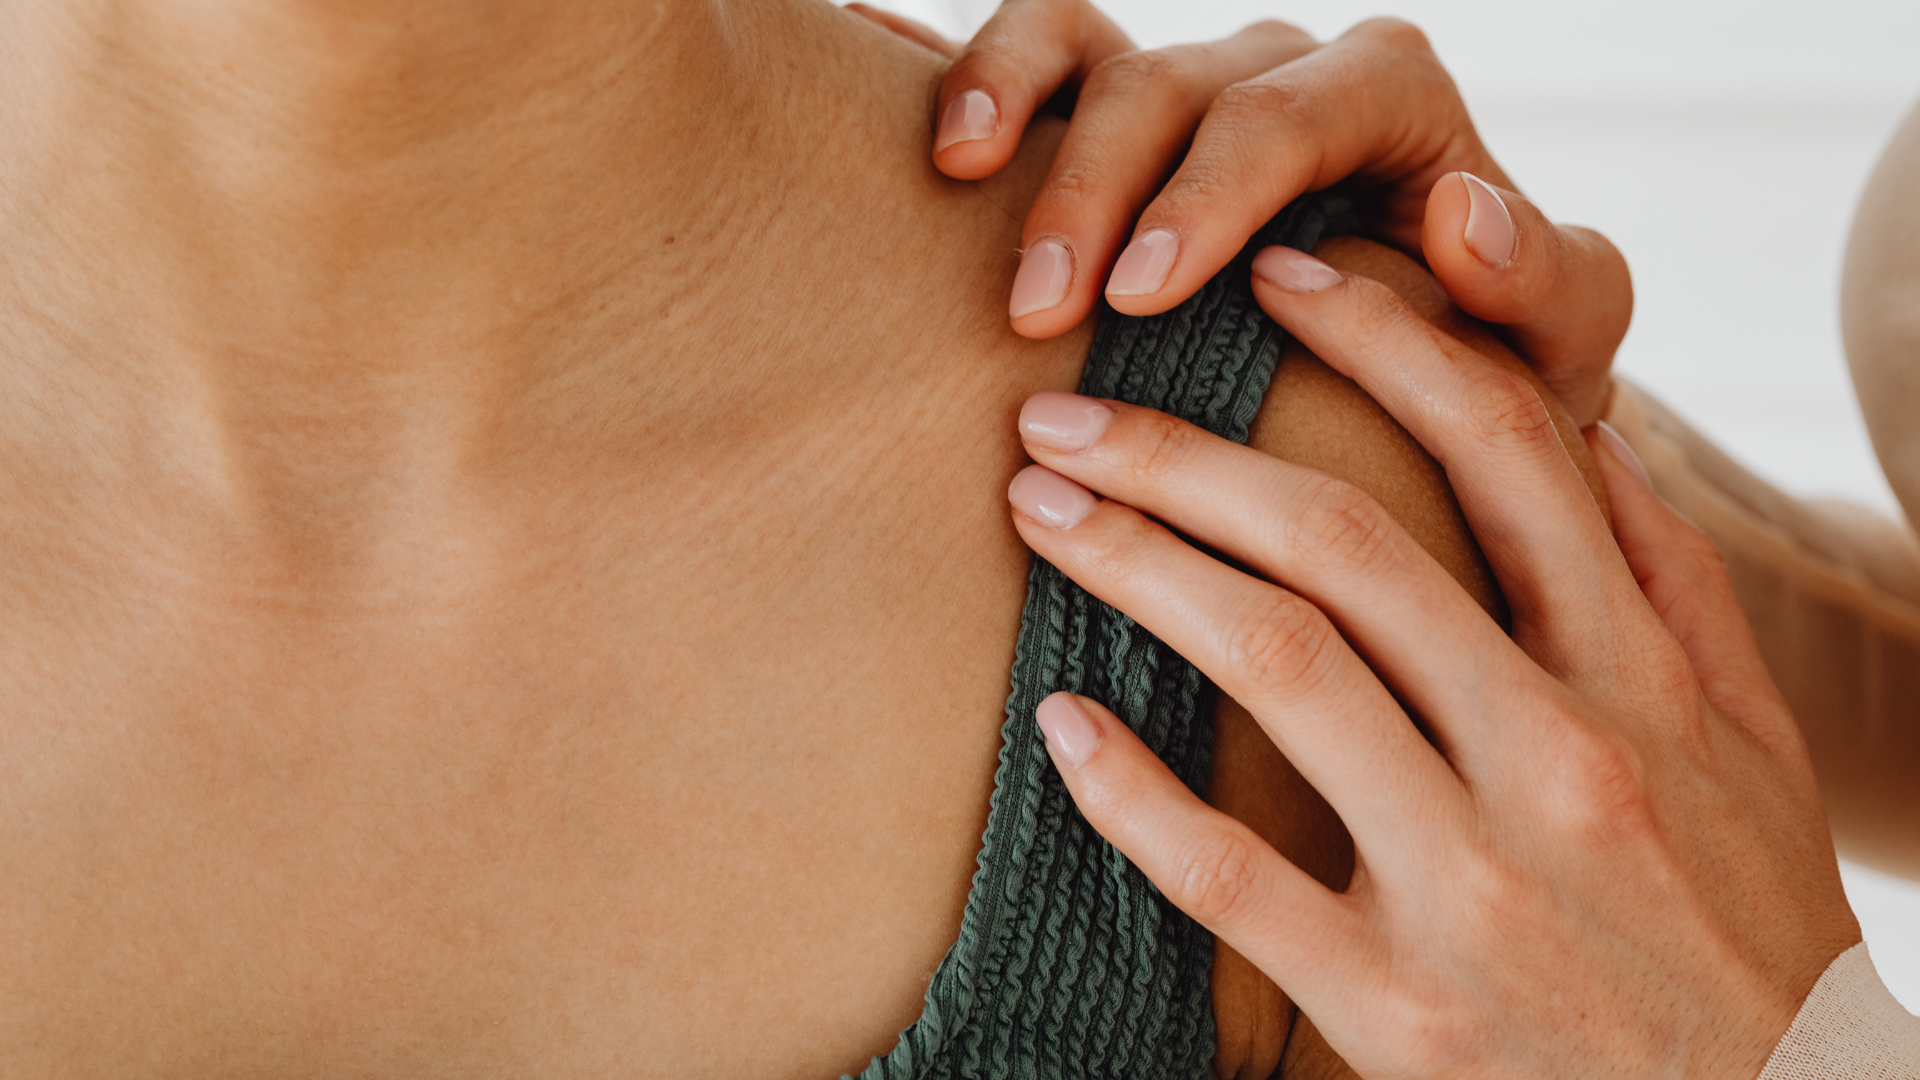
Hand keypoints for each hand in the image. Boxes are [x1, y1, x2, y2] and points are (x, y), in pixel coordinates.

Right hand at [857, 0, 1628, 426]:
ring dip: (1013, 107)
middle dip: (1093, 190)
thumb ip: (1548, 280)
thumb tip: (1461, 211)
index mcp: (1388, 99)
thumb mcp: (1559, 340)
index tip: (1139, 296)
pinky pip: (1035, 53)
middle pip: (1167, 83)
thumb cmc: (1489, 362)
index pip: (1284, 117)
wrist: (1420, 379)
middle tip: (1037, 311)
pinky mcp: (1111, 111)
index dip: (1205, 196)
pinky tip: (934, 138)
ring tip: (959, 180)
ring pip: (1085, 44)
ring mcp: (1189, 84)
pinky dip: (974, 75)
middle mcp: (1280, 71)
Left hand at [1003, 246, 1859, 1078]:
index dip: (1384, 340)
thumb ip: (1676, 590)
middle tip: (1066, 410)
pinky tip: (1057, 721)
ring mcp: (1475, 884)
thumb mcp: (1754, 748)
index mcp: (1647, 679)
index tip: (1275, 279)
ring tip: (1041, 511)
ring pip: (1279, 668)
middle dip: (1186, 454)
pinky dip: (1129, 788)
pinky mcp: (1395, 1006)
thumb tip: (1592, 438)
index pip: (1508, 451)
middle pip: (1348, 541)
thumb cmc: (1748, 928)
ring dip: (1138, 569)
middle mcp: (1562, 757)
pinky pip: (1230, 876)